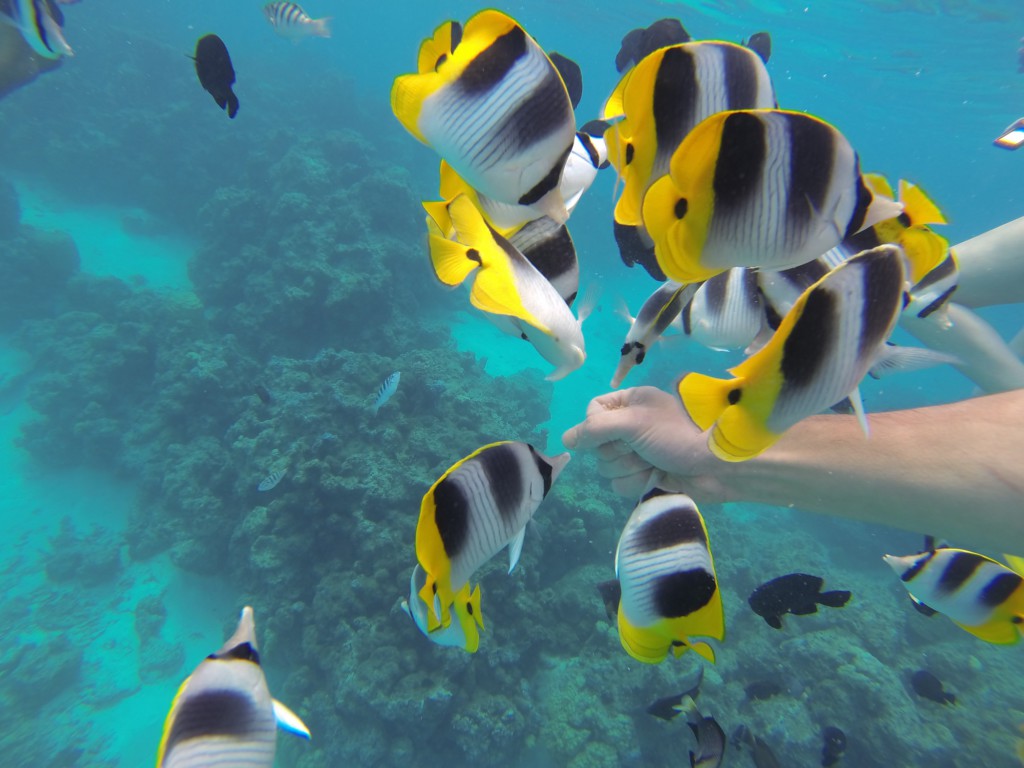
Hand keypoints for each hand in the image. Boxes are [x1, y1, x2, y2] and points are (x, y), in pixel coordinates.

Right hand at [562, 386, 733, 501]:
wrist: (717, 466)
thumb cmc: (678, 435)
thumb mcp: (634, 423)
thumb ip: (596, 429)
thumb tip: (566, 439)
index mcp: (630, 403)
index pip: (592, 412)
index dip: (596, 426)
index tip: (614, 432)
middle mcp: (630, 426)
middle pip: (597, 444)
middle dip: (618, 452)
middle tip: (641, 449)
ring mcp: (637, 452)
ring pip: (606, 468)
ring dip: (629, 469)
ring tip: (654, 464)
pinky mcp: (644, 476)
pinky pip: (620, 484)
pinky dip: (637, 483)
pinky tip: (656, 478)